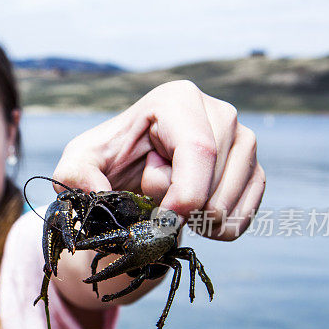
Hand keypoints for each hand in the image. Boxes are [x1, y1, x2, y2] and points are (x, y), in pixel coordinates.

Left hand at [53, 80, 264, 240]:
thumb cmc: (103, 165)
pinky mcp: (253, 170)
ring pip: (230, 203)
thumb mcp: (76, 166)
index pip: (198, 151)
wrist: (126, 179)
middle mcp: (220, 112)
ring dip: (195, 221)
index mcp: (178, 99)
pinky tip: (191, 217)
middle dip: (180, 209)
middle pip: (214, 182)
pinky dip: (216, 230)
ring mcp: (243, 140)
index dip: (181, 195)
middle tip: (151, 199)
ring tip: (168, 202)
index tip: (158, 221)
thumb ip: (75, 176)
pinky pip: (244, 215)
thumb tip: (97, 190)